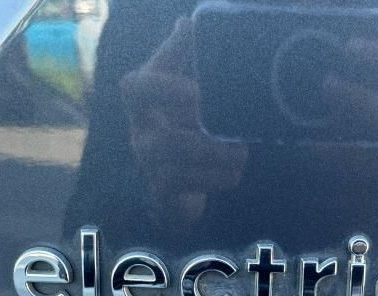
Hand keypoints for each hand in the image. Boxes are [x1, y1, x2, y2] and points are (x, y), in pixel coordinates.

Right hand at [120, 18, 247, 222]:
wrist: (177, 184)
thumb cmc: (184, 128)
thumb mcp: (185, 93)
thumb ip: (183, 59)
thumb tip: (187, 23)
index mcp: (145, 103)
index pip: (134, 88)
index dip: (163, 88)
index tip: (197, 92)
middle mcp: (141, 132)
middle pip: (161, 139)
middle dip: (202, 141)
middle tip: (238, 139)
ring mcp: (148, 164)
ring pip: (177, 166)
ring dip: (214, 158)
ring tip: (243, 154)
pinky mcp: (161, 191)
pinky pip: (183, 185)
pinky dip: (215, 179)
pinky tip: (235, 174)